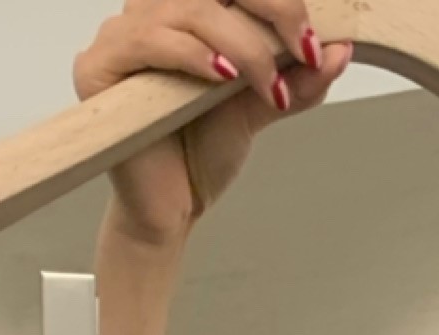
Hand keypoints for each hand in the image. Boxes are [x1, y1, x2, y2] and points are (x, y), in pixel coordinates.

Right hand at [76, 0, 353, 245]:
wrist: (171, 210)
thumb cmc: (203, 152)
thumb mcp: (261, 105)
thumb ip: (297, 78)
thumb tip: (340, 49)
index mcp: (189, 9)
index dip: (280, 1)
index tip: (316, 42)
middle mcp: (153, 12)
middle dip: (271, 11)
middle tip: (305, 51)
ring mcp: (122, 36)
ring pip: (189, 10)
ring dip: (240, 44)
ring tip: (264, 83)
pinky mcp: (98, 68)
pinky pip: (148, 40)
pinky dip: (192, 55)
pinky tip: (221, 77)